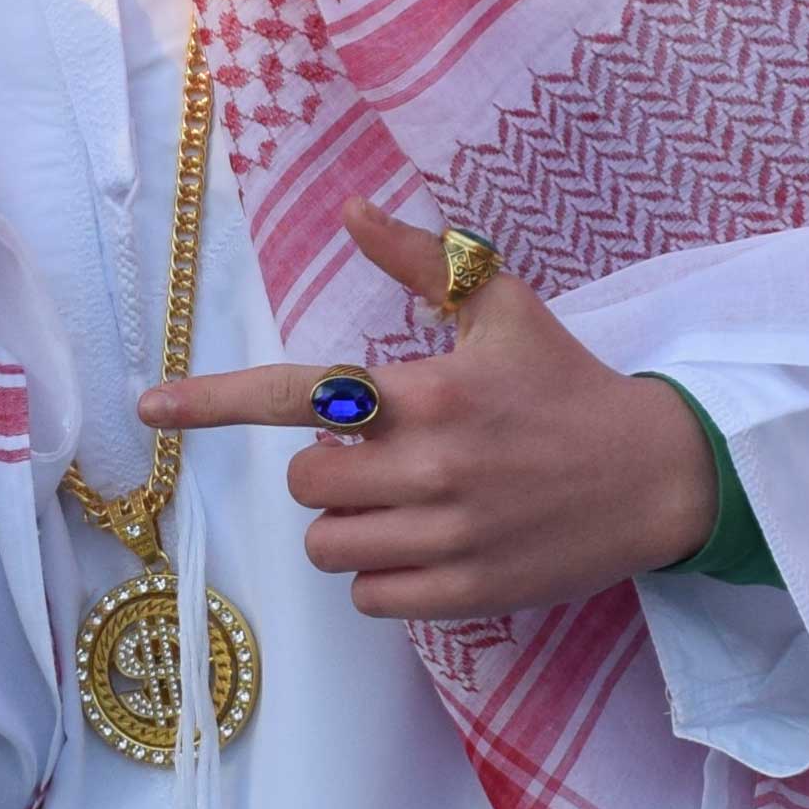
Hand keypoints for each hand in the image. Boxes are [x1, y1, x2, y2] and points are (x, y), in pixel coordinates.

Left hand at [141, 202, 716, 621]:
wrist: (657, 476)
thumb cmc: (568, 386)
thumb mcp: (504, 309)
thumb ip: (421, 262)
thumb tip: (351, 210)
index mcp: (430, 392)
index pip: (300, 396)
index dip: (215, 402)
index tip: (151, 408)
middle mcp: (432, 466)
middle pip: (304, 487)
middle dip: (326, 475)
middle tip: (380, 459)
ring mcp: (451, 535)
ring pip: (330, 549)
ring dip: (349, 529)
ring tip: (402, 504)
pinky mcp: (470, 591)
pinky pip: (371, 598)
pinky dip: (381, 577)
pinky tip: (425, 545)